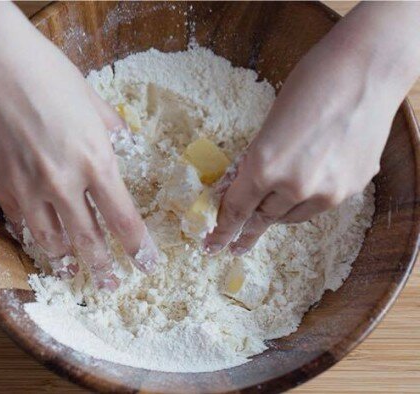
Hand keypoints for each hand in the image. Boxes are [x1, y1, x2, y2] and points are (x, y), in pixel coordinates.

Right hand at [0, 3, 157, 288]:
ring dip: (64, 260)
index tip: (146, 264)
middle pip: (88, 240)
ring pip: (50, 240)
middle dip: (103, 268)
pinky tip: (38, 241)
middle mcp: (64, 183)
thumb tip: (121, 141)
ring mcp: (28, 187)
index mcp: (95, 160)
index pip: (123, 218)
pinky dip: (31, 235)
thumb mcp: (92, 101)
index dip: (137, 247)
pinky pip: (19, 222)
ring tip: (73, 273)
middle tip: (111, 287)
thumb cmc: (46, 74)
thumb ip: (111, 129)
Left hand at [206, 2, 419, 255]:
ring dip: (277, 214)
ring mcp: (327, 192)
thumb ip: (256, 161)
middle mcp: (295, 187)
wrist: (368, 71)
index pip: (237, 208)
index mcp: (265, 166)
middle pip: (263, 218)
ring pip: (291, 216)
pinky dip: (305, 201)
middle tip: (235, 247)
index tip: (214, 244)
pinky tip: (304, 189)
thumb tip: (244, 185)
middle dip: (247, 232)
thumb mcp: (269, 125)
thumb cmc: (311, 84)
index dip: (223, 228)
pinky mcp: (351, 189)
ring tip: (269, 213)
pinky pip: (318, 205)